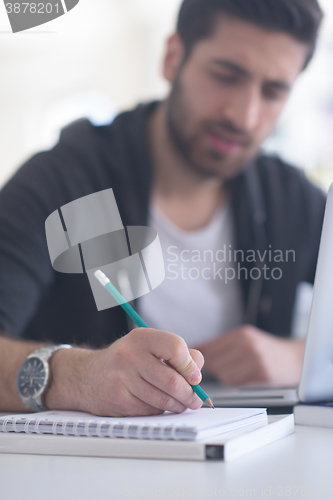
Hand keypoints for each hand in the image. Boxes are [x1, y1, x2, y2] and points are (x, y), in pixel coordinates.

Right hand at [44, 328, 203, 416]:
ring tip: (180, 403)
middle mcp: (129, 355)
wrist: (88, 376)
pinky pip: (150, 410)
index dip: (190, 366)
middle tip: (195, 400)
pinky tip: (155, 403)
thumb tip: (198, 373)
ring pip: (163, 400)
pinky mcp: (118, 400)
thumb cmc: (128, 361)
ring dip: (177, 405)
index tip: (195, 377)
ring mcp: (121, 379)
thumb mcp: (150, 347)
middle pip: (172, 380)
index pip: (176, 347)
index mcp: (142, 337)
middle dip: (189, 394)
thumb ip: (178, 354)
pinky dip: (159, 410)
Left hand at [195, 325, 304, 386]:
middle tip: (224, 368)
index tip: (202, 364)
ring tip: (237, 372)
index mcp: (241, 333)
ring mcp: (255, 359)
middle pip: (214, 362)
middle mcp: (247, 344)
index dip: (204, 359)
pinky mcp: (261, 374)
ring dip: (225, 376)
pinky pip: (235, 382)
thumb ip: (222, 343)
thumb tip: (196, 348)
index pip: (210, 348)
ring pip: (223, 374)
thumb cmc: (267, 350)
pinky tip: (245, 377)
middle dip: (215, 368)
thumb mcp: (245, 338)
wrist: (293, 359)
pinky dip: (235, 382)